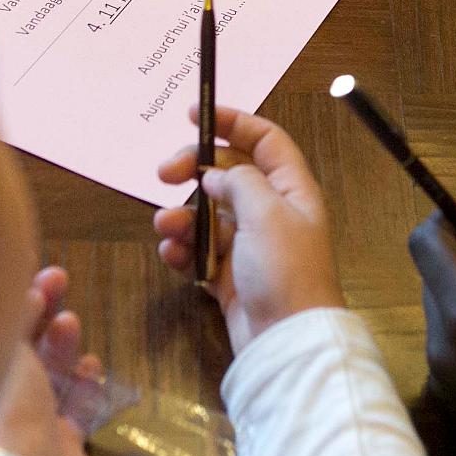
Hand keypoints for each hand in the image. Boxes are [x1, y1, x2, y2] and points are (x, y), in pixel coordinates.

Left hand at [0, 265, 99, 455]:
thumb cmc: (0, 407)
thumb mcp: (0, 348)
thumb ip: (11, 317)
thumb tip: (24, 289)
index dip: (10, 297)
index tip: (29, 266)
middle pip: (21, 348)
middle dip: (42, 310)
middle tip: (59, 278)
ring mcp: (29, 425)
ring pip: (50, 375)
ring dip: (63, 345)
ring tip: (69, 324)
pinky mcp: (60, 445)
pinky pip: (77, 408)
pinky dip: (86, 385)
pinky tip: (91, 367)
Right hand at [153, 105, 343, 351]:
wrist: (285, 341)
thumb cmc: (285, 270)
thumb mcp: (266, 213)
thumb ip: (239, 181)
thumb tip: (217, 173)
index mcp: (291, 190)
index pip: (264, 140)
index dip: (233, 122)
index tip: (193, 114)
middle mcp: (271, 212)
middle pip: (228, 173)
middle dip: (194, 170)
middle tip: (164, 173)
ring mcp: (248, 245)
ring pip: (206, 214)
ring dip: (182, 216)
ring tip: (167, 227)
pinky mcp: (228, 276)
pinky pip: (198, 250)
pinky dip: (181, 248)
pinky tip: (172, 254)